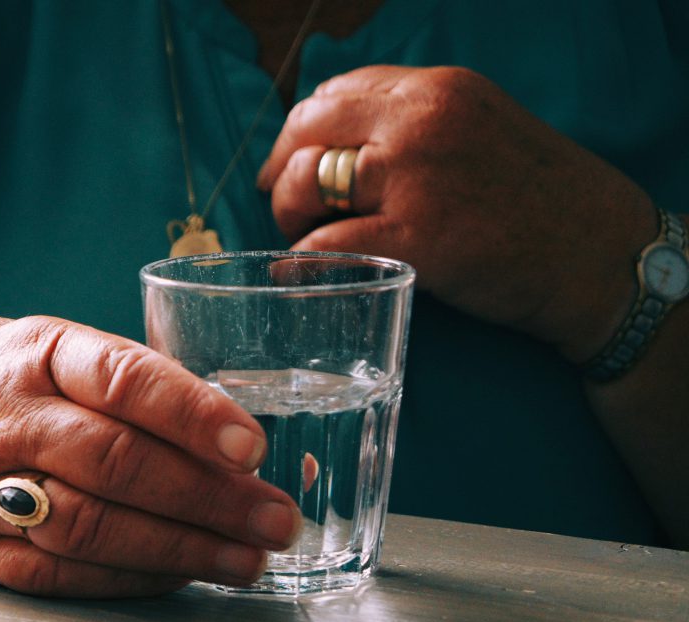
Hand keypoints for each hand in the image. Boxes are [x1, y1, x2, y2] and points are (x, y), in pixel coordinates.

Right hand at [0, 315, 302, 597]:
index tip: (253, 448)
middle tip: (276, 520)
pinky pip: (54, 573)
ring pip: (88, 525)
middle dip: (208, 498)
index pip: (121, 378)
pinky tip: (178, 577)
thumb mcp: (45, 348)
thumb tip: (239, 442)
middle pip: (114, 462)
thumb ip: (126, 384)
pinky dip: (125, 578)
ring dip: (178, 549)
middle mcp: (1, 418)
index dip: (192, 414)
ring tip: (245, 560)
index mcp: (32, 353)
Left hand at [257, 65, 656, 361]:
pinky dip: (300, 261)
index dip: (303, 132)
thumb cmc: (538, 201)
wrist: (597, 255)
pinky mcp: (413, 237)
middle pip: (306, 129)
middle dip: (283, 170)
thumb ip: (416, 127)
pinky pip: (322, 244)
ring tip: (307, 236)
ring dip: (289, 214)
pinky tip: (301, 272)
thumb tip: (336, 147)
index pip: (336, 92)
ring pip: (305, 182)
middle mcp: (421, 122)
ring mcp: (414, 177)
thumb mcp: (480, 131)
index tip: (297, 163)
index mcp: (438, 90)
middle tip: (292, 207)